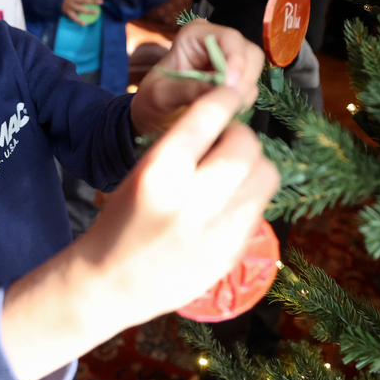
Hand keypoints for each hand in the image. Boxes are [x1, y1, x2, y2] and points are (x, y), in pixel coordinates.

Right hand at [0, 86, 279, 379]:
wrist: (112, 283)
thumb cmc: (121, 219)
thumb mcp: (141, 172)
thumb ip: (184, 145)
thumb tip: (227, 119)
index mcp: (161, 172)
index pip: (210, 115)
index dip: (224, 98)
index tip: (227, 95)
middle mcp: (194, 199)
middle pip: (247, 144)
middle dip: (240, 134)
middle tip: (227, 140)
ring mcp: (220, 230)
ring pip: (266, 174)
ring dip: (252, 164)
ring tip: (232, 170)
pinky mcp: (234, 252)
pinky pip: (260, 207)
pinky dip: (249, 196)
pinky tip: (228, 201)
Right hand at [62, 0, 101, 25]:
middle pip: (84, 0)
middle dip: (93, 1)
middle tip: (101, 2)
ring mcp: (70, 6)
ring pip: (80, 9)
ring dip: (88, 11)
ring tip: (96, 12)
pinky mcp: (68, 12)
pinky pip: (73, 17)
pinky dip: (79, 21)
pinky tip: (85, 24)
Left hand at [130, 19, 263, 135]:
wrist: (154, 116)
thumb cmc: (152, 100)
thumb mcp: (159, 95)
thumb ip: (185, 90)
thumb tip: (215, 89)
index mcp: (195, 35)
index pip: (230, 38)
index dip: (236, 60)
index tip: (230, 86)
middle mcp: (217, 42)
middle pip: (250, 54)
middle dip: (242, 80)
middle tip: (227, 104)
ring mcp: (229, 60)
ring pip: (254, 72)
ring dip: (242, 94)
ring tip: (218, 109)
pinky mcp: (235, 80)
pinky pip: (250, 89)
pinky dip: (241, 102)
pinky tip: (222, 111)